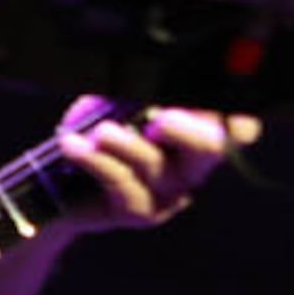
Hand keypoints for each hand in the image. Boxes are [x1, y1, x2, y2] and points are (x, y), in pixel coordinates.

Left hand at [55, 100, 256, 232]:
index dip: (238, 116)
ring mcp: (169, 193)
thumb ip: (136, 92)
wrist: (55, 187)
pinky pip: (121, 181)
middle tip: (157, 119)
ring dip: (122, 142)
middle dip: (185, 129)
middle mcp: (191, 165)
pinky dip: (94, 159)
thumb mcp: (112, 103)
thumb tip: (147, 81)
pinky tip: (73, 144)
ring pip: (155, 163)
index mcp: (197, 133)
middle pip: (211, 147)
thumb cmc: (92, 134)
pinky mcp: (140, 212)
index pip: (238, 126)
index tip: (215, 104)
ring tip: (98, 132)